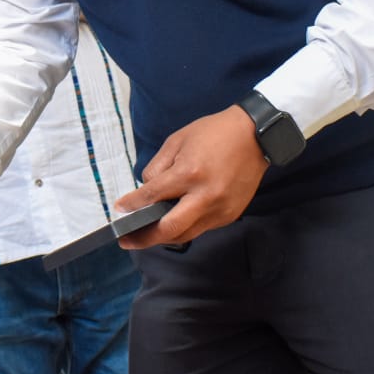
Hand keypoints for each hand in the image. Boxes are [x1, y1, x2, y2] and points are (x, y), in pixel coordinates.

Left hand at [114, 105, 267, 247]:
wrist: (255, 136)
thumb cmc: (213, 133)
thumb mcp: (177, 141)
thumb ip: (158, 167)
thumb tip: (145, 191)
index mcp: (189, 173)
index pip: (152, 197)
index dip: (132, 205)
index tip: (119, 211)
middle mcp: (205, 196)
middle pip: (168, 229)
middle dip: (143, 238)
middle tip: (126, 240)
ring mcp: (219, 209)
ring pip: (185, 235)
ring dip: (163, 238)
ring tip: (145, 236)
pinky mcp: (229, 215)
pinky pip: (201, 228)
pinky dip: (184, 227)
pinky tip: (172, 222)